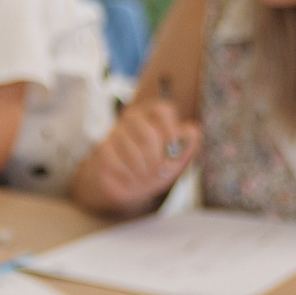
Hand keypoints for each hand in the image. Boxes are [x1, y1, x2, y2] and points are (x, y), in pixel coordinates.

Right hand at [71, 100, 200, 218]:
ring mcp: (116, 131)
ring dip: (142, 171)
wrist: (128, 184)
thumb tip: (192, 131)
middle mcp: (134, 117)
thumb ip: (188, 144)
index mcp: (154, 114)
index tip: (174, 151)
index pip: (163, 110)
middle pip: (148, 134)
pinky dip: (126, 175)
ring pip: (132, 151)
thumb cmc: (157, 167)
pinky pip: (115, 161)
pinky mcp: (103, 148)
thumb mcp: (177, 158)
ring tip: (145, 178)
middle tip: (161, 172)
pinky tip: (130, 179)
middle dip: (157, 160)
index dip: (171, 131)